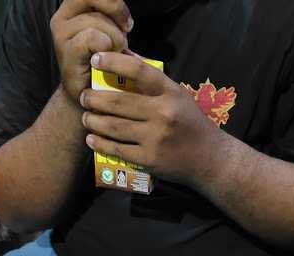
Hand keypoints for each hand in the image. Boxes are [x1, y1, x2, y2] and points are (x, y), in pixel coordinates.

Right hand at [50, 0, 133, 100]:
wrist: (90, 98)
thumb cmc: (103, 66)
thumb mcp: (110, 34)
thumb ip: (113, 16)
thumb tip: (126, 14)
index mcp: (72, 9)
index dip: (114, 3)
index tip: (127, 24)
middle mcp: (62, 17)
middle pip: (95, 0)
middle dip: (116, 20)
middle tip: (122, 42)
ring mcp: (61, 34)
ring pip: (96, 21)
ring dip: (114, 39)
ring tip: (113, 56)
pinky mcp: (66, 52)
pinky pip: (91, 38)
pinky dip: (105, 48)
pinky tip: (105, 60)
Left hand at [80, 52, 222, 185]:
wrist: (209, 158)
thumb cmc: (190, 124)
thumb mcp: (178, 96)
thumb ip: (155, 83)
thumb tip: (125, 59)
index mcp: (171, 93)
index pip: (139, 71)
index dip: (114, 62)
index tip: (96, 60)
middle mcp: (163, 113)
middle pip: (119, 103)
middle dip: (95, 99)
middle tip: (83, 97)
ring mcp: (155, 138)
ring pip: (114, 127)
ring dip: (94, 122)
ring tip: (85, 117)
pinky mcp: (149, 159)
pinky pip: (118, 149)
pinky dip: (101, 144)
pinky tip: (92, 139)